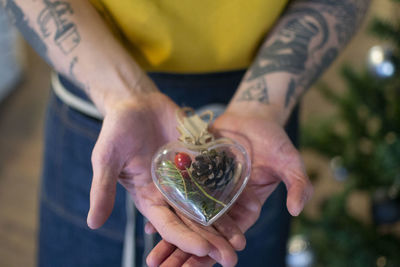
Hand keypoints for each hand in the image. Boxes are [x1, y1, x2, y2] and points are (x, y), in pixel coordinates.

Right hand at [86, 90, 243, 265]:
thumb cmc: (117, 131)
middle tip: (231, 258)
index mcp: (150, 197)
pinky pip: (217, 177)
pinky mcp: (200, 160)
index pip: (169, 225)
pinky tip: (246, 205)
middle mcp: (171, 192)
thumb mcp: (106, 159)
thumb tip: (92, 223)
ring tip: (242, 241)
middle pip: (193, 222)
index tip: (204, 250)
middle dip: (211, 241)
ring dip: (224, 223)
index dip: (185, 238)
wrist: (137, 104)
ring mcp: (188, 177)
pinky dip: (230, 192)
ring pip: (208, 205)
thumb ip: (102, 189)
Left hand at [146, 110, 313, 265]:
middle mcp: (224, 203)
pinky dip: (166, 210)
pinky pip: (178, 194)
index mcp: (246, 207)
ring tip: (153, 258)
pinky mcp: (193, 174)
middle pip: (204, 233)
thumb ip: (297, 184)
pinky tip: (149, 225)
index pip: (230, 236)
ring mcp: (207, 190)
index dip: (216, 252)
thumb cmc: (274, 139)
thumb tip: (296, 210)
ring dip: (171, 238)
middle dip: (186, 253)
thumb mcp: (289, 161)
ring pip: (187, 219)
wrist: (251, 115)